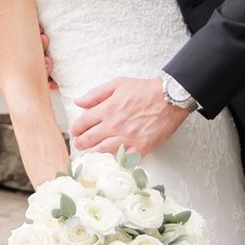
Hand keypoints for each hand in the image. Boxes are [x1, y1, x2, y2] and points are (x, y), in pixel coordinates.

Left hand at [68, 73, 192, 155]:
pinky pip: (121, 158)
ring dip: (92, 153)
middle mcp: (114, 125)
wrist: (169, 99)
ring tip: (88, 154)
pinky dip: (113, 159)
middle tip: (78, 144)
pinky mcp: (140, 148)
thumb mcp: (118, 84)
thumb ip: (96, 94)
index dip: (76, 128)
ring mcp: (127, 138)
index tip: (75, 131)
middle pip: (89, 139)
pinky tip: (108, 160)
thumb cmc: (144, 90)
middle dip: (80, 143)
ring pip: (102, 151)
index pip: (83, 122)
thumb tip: (78, 102)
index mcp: (107, 109)